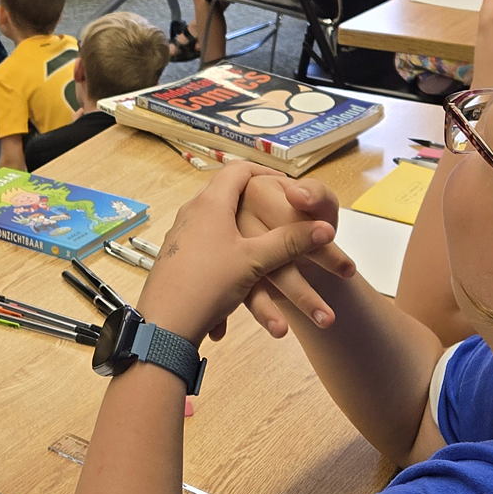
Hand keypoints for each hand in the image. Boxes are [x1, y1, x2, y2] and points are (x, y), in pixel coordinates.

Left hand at [137, 161, 352, 349]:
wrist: (165, 324)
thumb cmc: (209, 283)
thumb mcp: (256, 261)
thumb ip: (291, 242)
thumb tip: (327, 228)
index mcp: (210, 203)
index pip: (239, 169)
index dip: (264, 172)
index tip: (285, 183)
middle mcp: (191, 213)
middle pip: (226, 194)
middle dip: (255, 202)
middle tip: (278, 211)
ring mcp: (180, 236)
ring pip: (216, 225)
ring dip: (241, 234)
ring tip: (262, 247)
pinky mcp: (175, 258)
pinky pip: (205, 249)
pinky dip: (224, 259)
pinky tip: (237, 284)